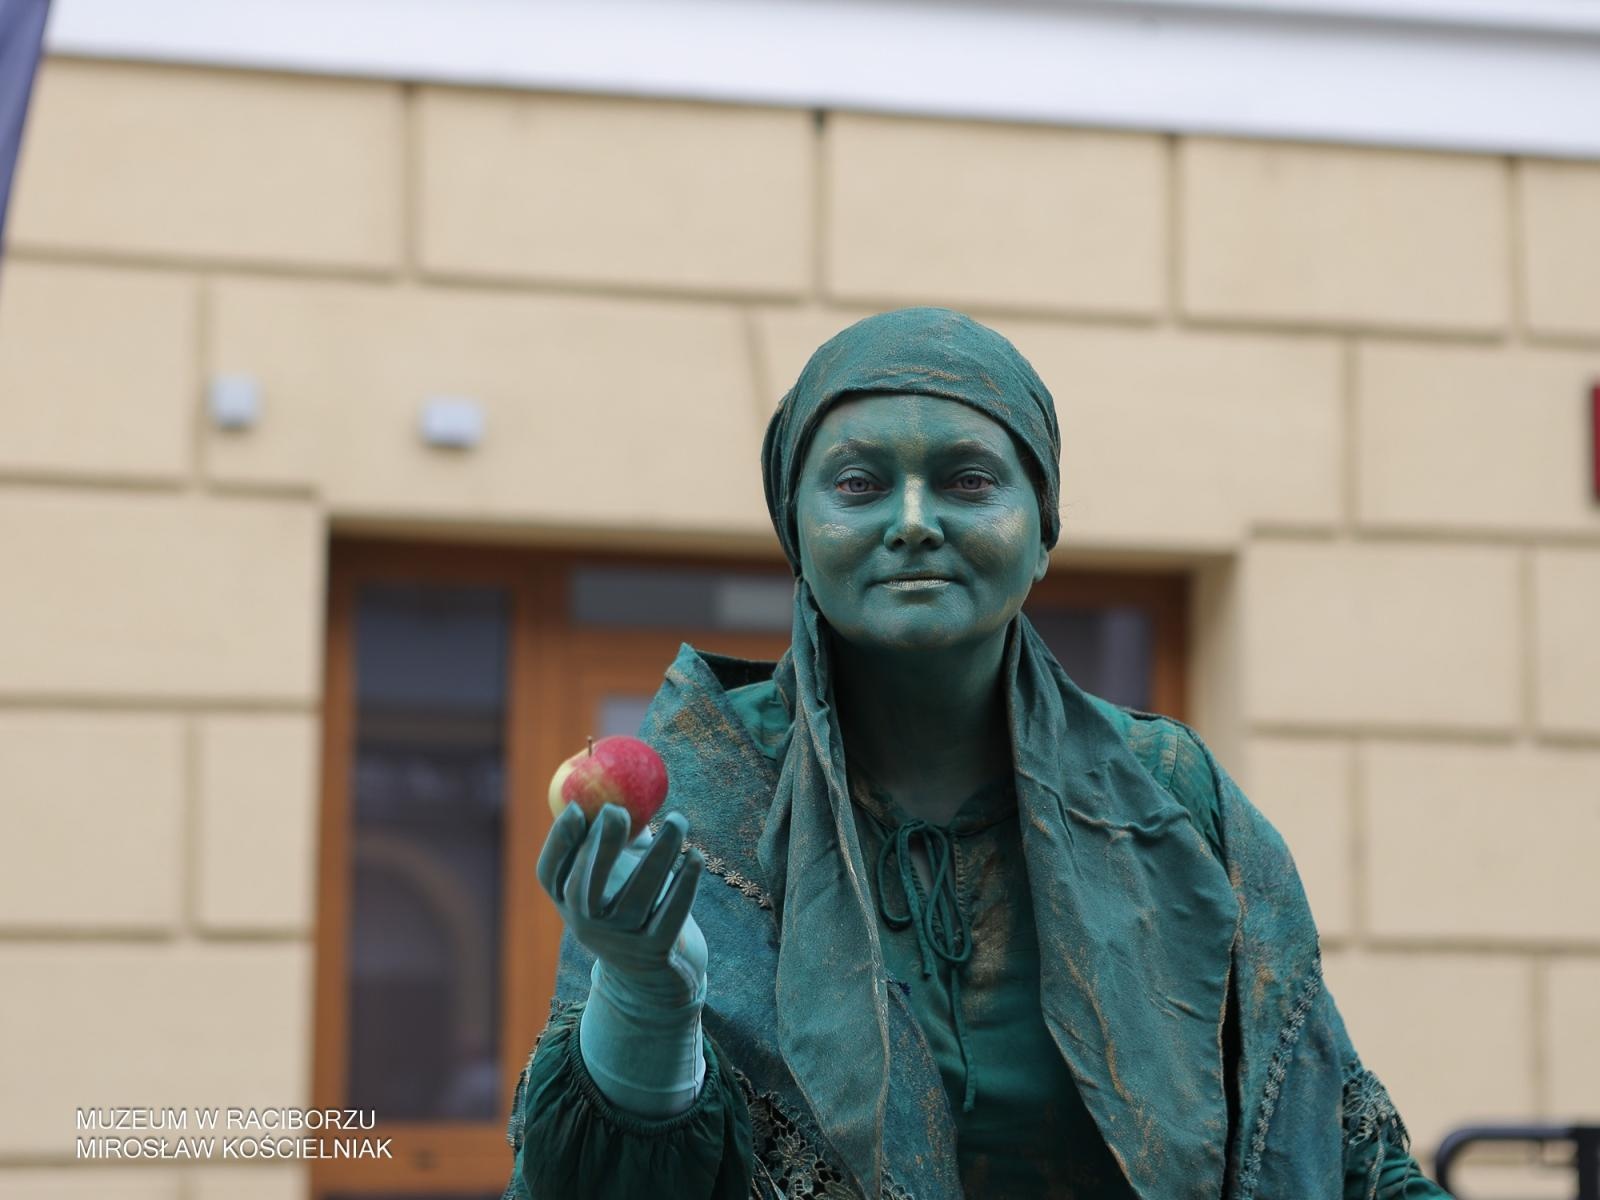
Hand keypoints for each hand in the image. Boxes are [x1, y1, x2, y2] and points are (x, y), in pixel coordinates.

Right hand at [536, 802, 706, 1006]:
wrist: (654, 977)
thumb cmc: (634, 906)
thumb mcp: (618, 872)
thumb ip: (616, 834)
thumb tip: (621, 781)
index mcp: (568, 903)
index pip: (551, 874)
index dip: (560, 842)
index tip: (579, 807)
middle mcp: (586, 926)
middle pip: (586, 886)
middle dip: (602, 846)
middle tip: (619, 809)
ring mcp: (620, 944)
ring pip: (638, 895)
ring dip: (661, 853)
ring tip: (680, 821)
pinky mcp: (655, 954)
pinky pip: (671, 913)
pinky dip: (685, 883)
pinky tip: (696, 857)